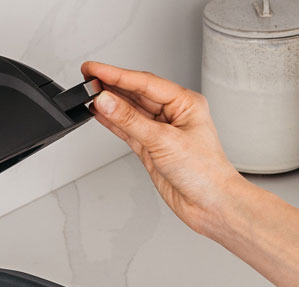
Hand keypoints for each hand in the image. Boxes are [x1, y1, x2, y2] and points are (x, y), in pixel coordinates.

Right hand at [81, 61, 249, 236]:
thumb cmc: (206, 173)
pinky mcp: (152, 149)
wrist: (211, 205)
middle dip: (111, 86)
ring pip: (130, 112)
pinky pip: (128, 130)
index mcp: (185, 103)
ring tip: (88, 94)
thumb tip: (107, 102)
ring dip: (110, 104)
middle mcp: (174, 115)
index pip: (145, 82)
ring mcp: (162, 133)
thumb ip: (131, 121)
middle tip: (87, 79)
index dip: (117, 75)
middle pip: (137, 94)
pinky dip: (113, 123)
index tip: (94, 69)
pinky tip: (100, 115)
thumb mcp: (165, 141)